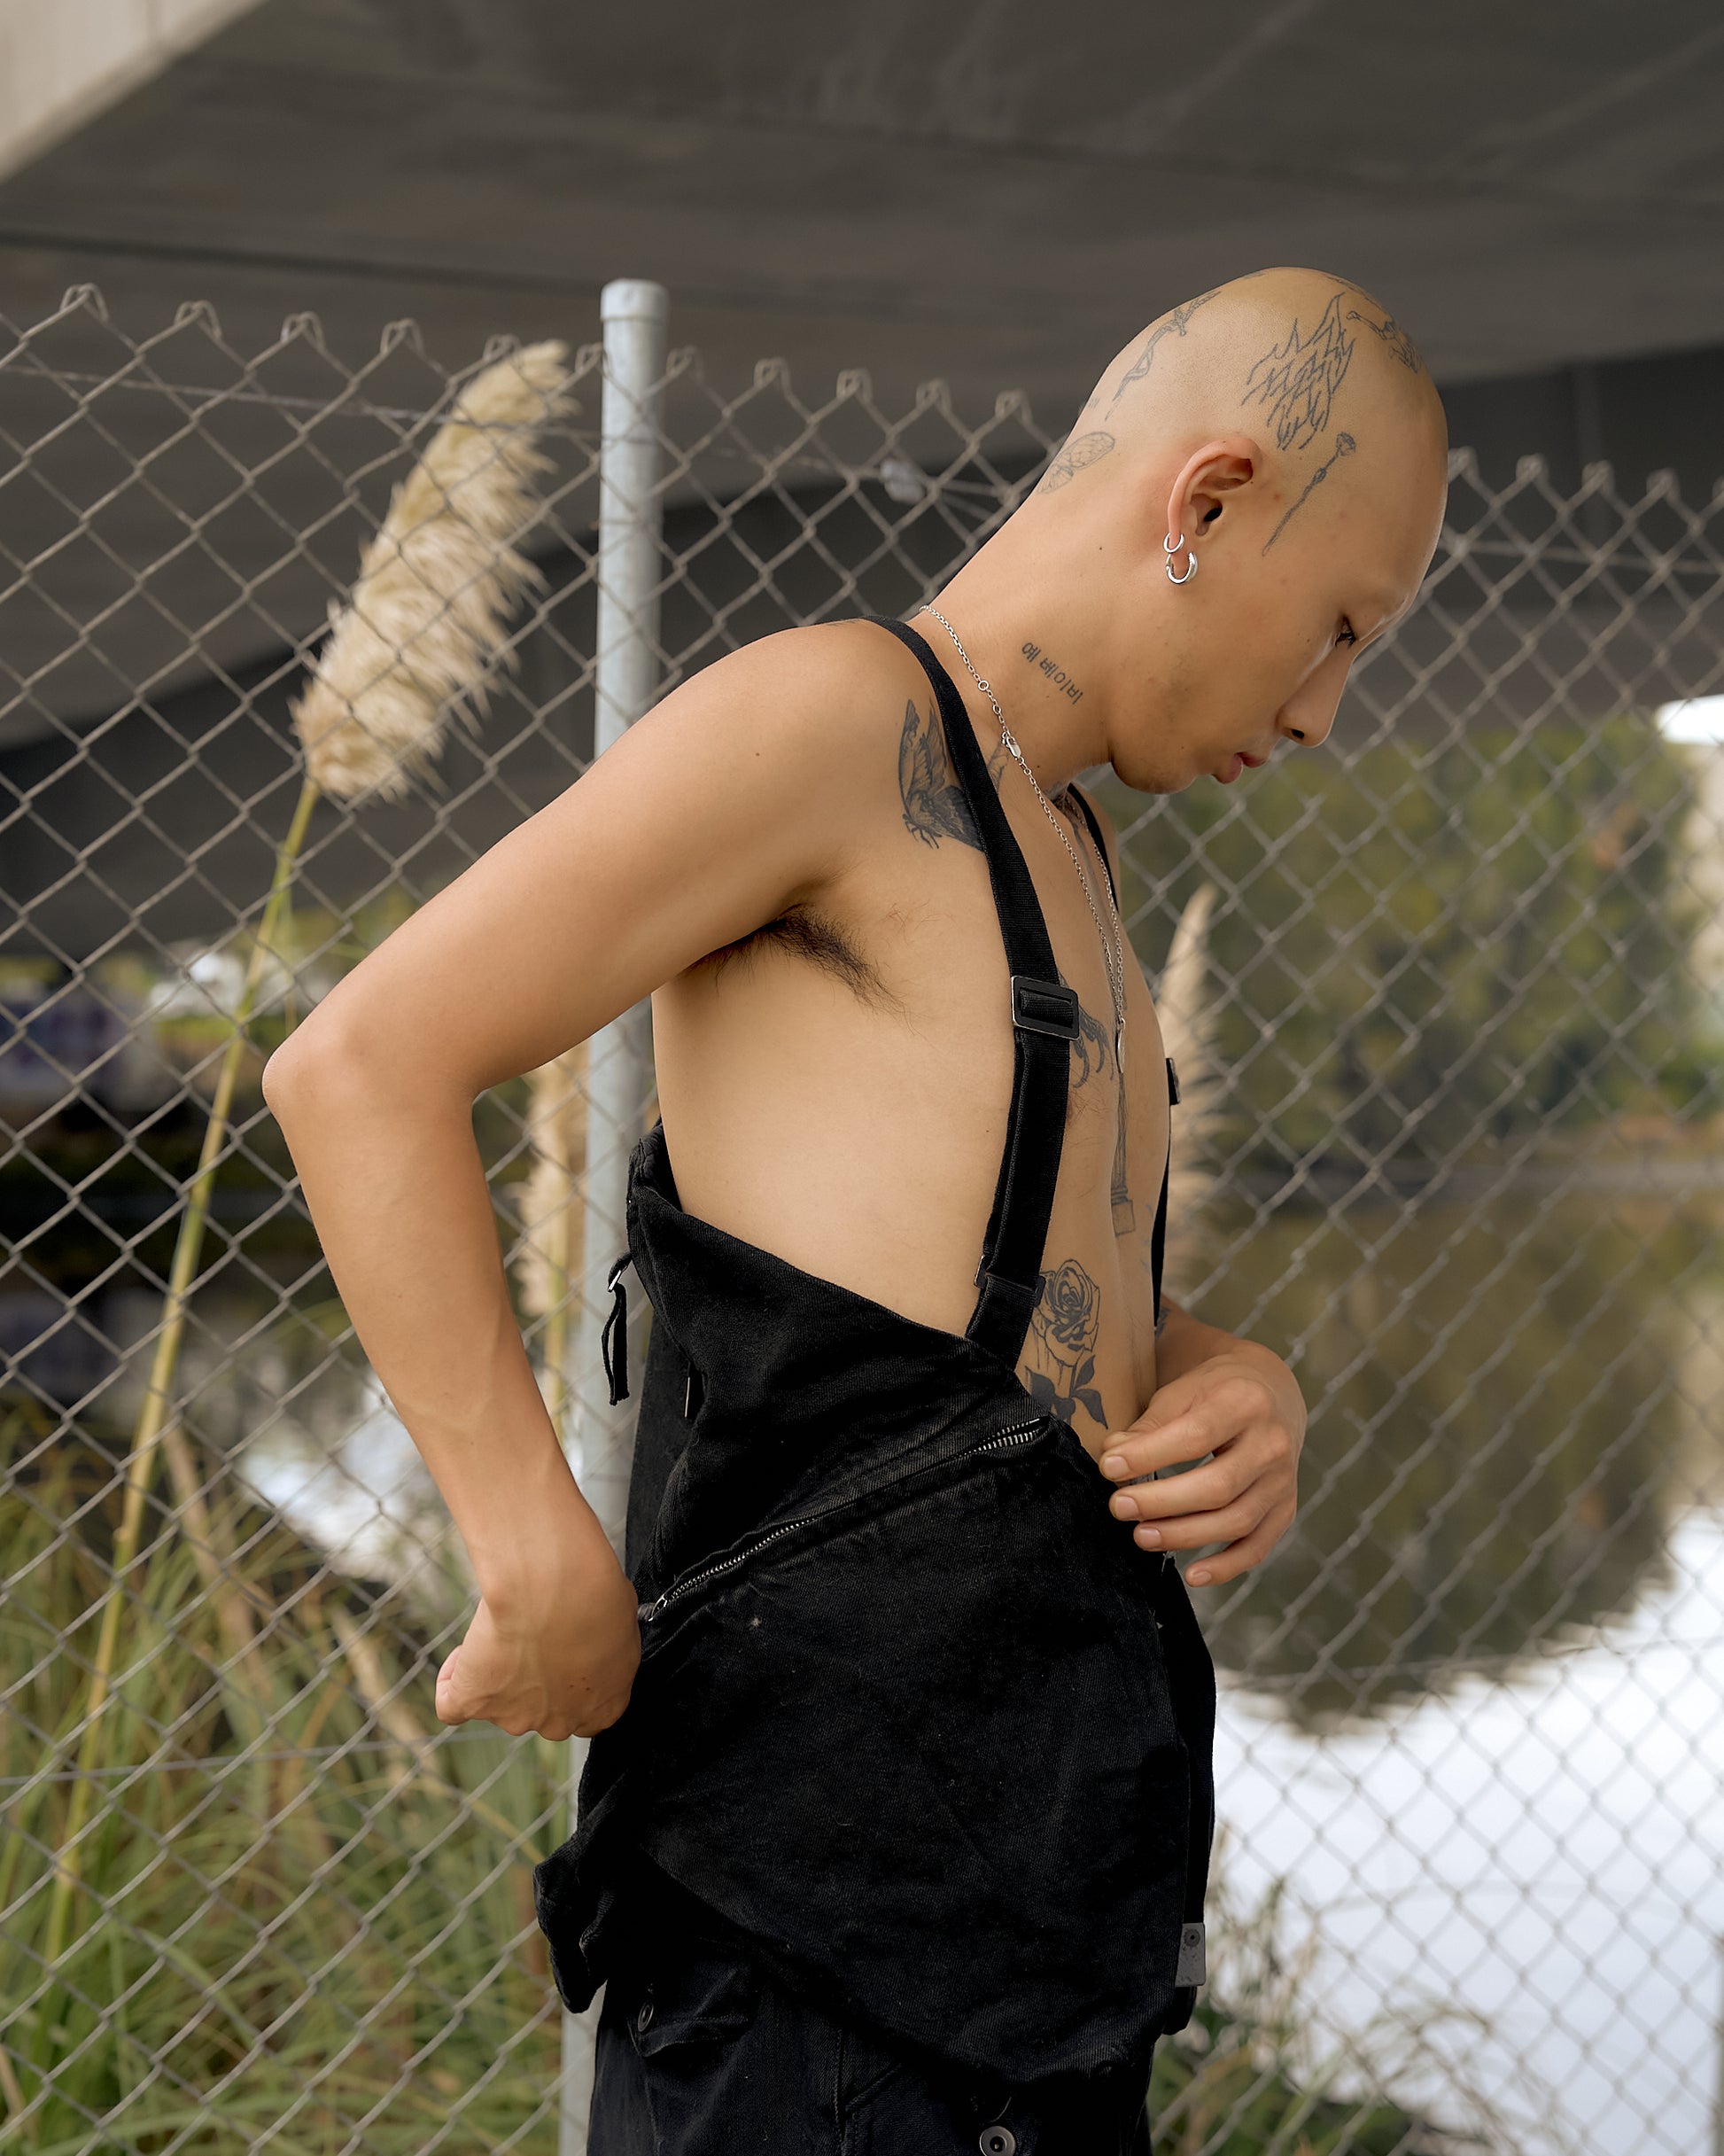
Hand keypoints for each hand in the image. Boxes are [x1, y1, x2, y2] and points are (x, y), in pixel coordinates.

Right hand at [435, 1547, 641, 1740]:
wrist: (554, 1587)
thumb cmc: (595, 1593)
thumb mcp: (622, 1616)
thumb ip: (608, 1639)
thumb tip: (597, 1627)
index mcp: (604, 1705)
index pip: (588, 1710)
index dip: (573, 1679)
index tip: (567, 1649)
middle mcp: (560, 1722)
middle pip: (542, 1710)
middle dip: (537, 1676)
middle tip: (533, 1633)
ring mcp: (515, 1718)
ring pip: (499, 1705)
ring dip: (498, 1672)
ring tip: (501, 1628)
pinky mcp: (475, 1703)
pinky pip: (452, 1705)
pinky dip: (452, 1682)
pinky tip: (464, 1654)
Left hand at [1098, 1349, 1301, 1587]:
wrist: (1270, 1393)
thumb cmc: (1215, 1392)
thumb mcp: (1183, 1392)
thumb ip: (1149, 1425)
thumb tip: (1112, 1456)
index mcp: (1245, 1403)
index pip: (1195, 1436)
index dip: (1150, 1456)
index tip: (1108, 1467)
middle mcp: (1273, 1443)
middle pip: (1218, 1486)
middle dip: (1163, 1502)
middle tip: (1118, 1507)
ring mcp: (1283, 1480)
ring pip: (1236, 1521)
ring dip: (1185, 1536)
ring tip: (1140, 1536)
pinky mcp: (1284, 1509)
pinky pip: (1257, 1547)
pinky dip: (1226, 1566)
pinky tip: (1192, 1575)